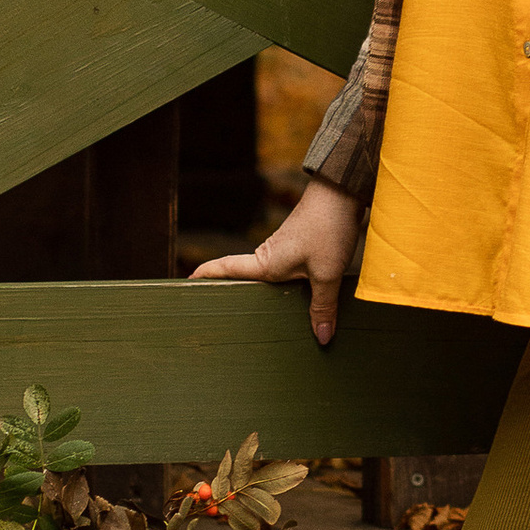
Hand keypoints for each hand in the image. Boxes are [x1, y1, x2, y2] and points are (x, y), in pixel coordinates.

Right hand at [191, 180, 364, 346]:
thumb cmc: (328, 228)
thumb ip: (323, 306)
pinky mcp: (301, 246)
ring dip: (265, 292)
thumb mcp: (327, 273)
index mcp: (266, 263)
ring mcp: (285, 249)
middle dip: (232, 292)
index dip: (205, 276)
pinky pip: (287, 271)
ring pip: (269, 276)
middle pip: (244, 277)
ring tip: (262, 318)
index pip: (225, 269)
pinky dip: (287, 286)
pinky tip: (300, 300)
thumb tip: (322, 338)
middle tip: (221, 316)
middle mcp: (270, 256)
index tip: (187, 284)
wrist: (342, 191)